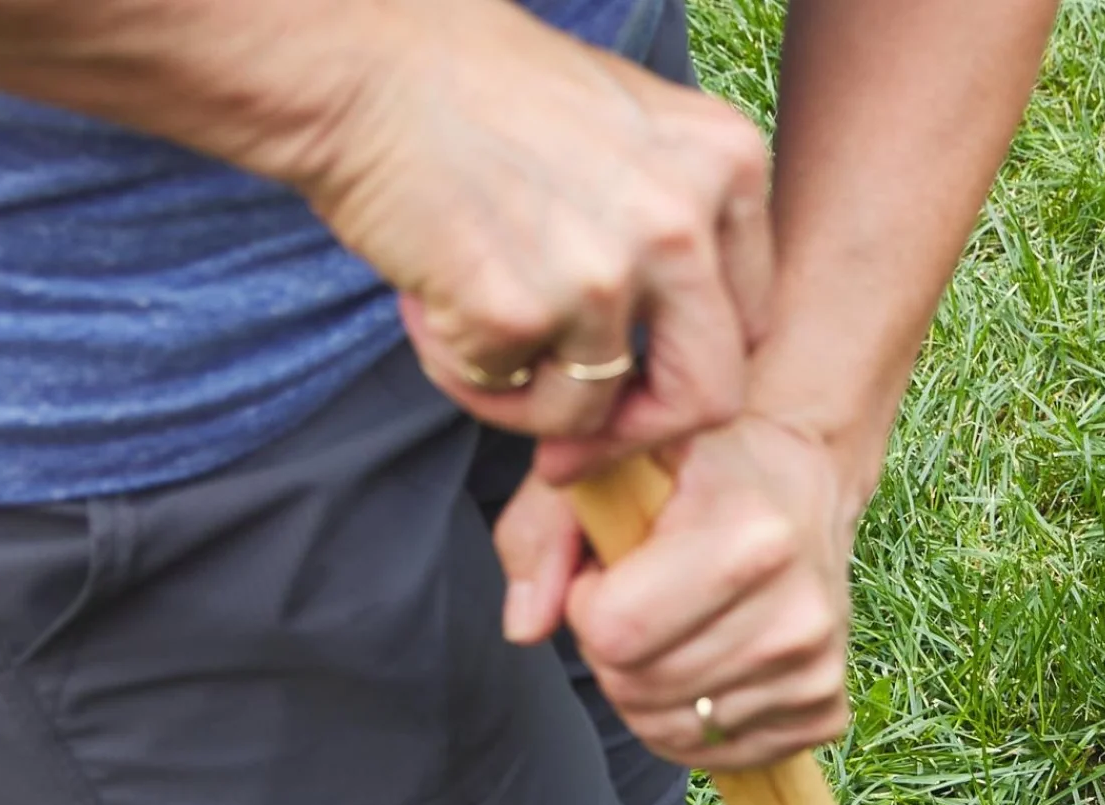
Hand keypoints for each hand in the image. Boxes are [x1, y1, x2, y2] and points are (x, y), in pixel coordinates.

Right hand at [293, 1, 772, 457]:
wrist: (356, 61)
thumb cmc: (478, 90)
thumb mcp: (627, 130)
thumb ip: (679, 226)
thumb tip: (679, 366)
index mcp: (726, 163)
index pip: (748, 323)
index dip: (687, 367)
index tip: (639, 382)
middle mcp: (683, 221)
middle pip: (710, 394)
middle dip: (641, 432)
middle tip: (577, 441)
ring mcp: (605, 270)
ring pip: (597, 411)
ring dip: (528, 402)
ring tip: (466, 328)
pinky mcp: (523, 310)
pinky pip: (512, 400)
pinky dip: (465, 376)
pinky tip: (428, 308)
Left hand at [495, 414, 860, 767]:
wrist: (799, 483)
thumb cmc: (692, 471)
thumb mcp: (606, 467)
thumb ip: (542, 531)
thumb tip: (525, 627)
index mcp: (751, 538)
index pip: (615, 633)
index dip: (585, 605)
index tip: (607, 570)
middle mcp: (797, 612)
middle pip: (638, 687)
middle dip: (612, 651)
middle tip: (638, 599)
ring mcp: (815, 669)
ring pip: (672, 731)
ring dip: (646, 689)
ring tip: (670, 627)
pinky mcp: (823, 711)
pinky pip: (716, 754)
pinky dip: (691, 721)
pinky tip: (703, 662)